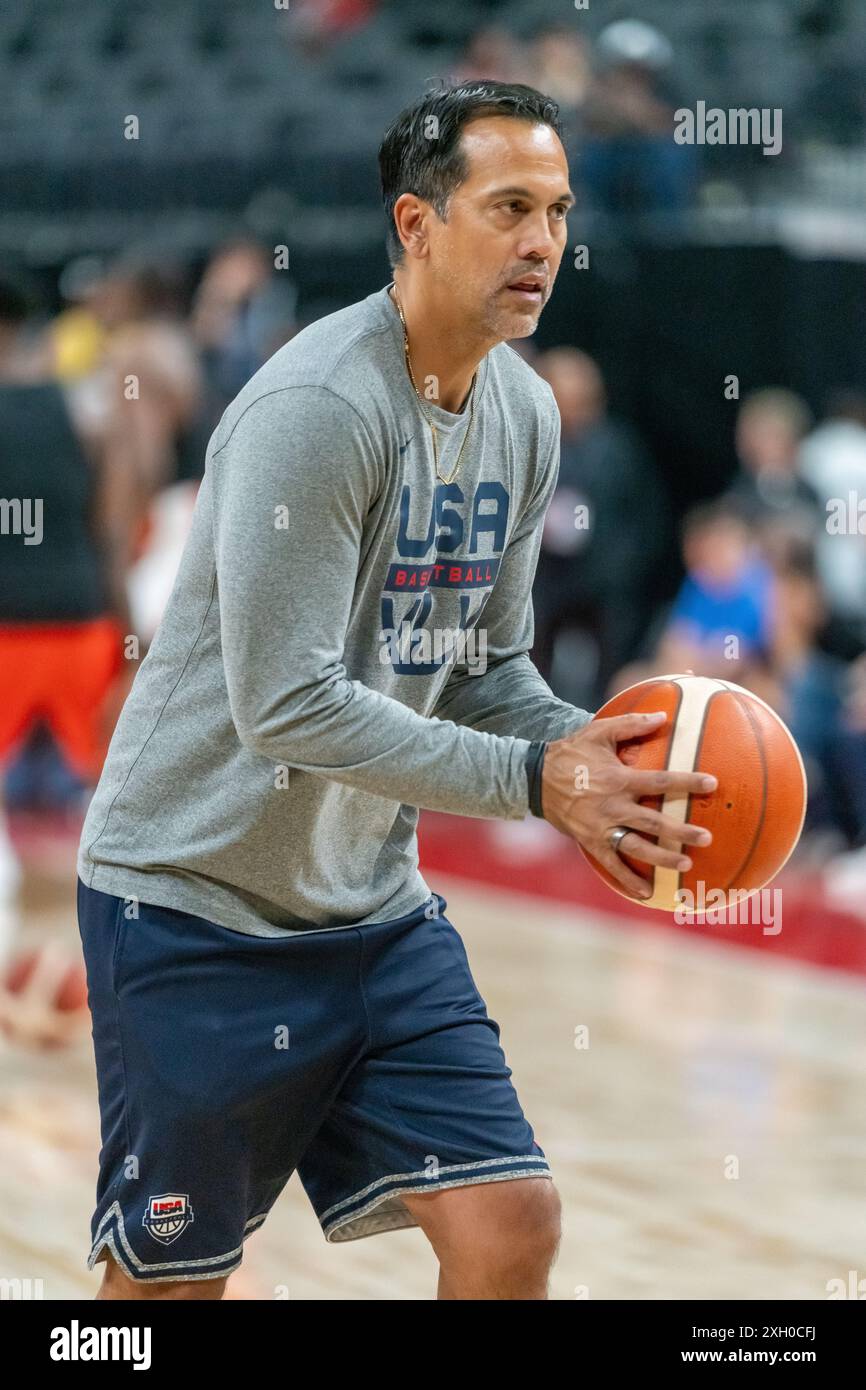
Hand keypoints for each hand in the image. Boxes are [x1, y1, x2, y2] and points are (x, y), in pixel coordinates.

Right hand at [541, 711, 715, 899]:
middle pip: (654, 822)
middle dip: (682, 831)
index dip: (688, 782)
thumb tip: (664, 716)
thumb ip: (631, 724)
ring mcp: (601, 827)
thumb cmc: (571, 752)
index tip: (712, 783)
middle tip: (707, 838)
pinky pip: (611, 864)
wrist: (535, 777)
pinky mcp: (590, 841)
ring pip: (637, 847)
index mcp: (619, 779)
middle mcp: (613, 806)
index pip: (661, 781)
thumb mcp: (599, 731)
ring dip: (662, 857)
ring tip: (686, 864)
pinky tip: (646, 894)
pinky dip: (628, 880)